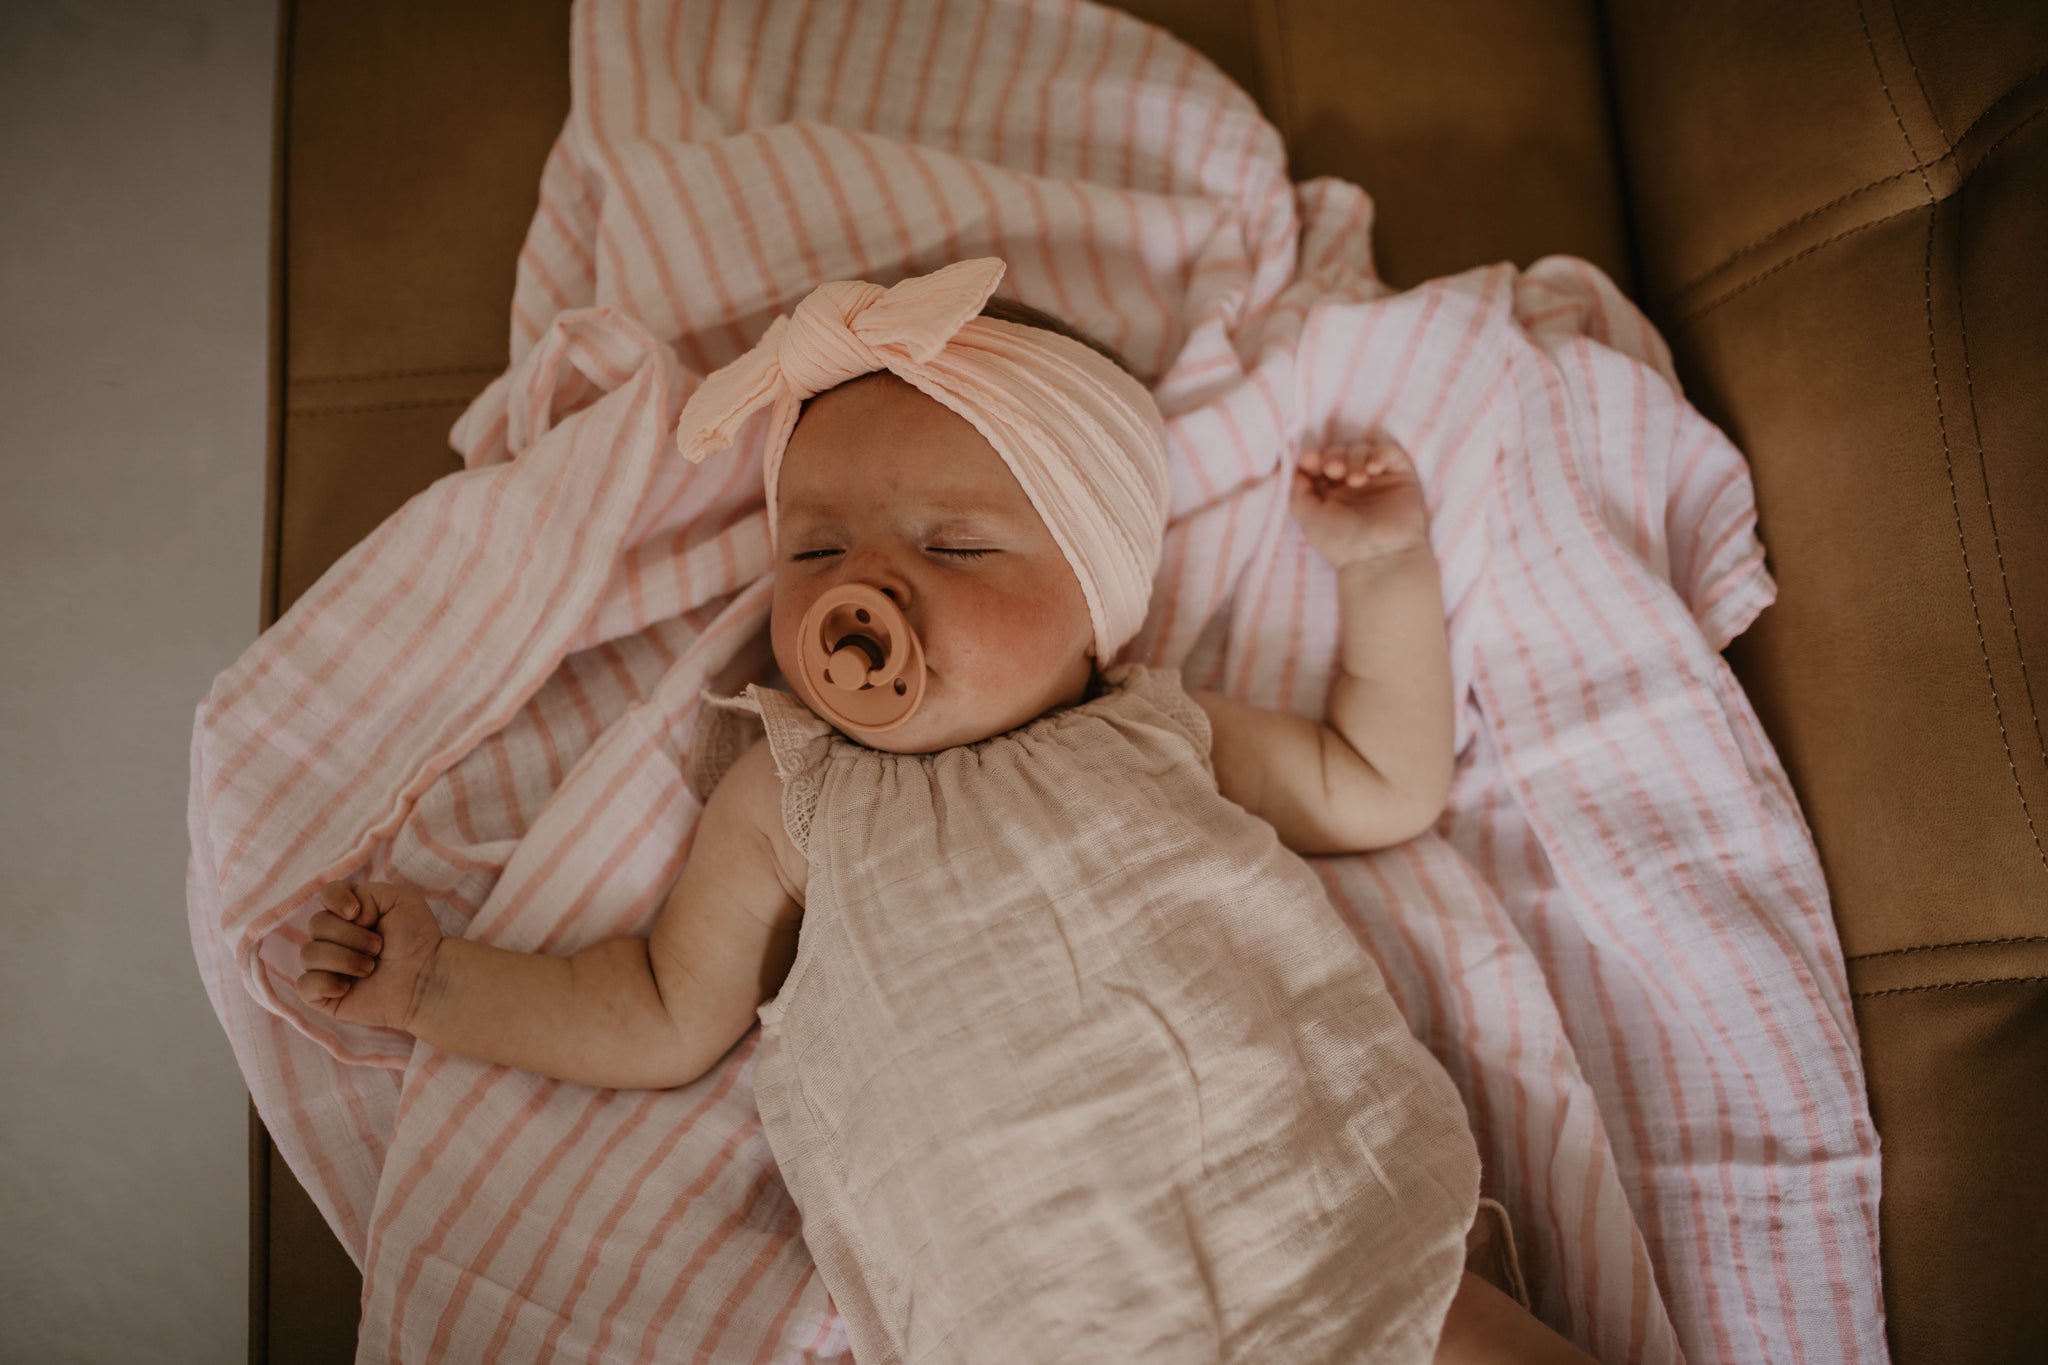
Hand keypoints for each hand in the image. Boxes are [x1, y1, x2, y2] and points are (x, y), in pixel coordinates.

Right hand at [295, 880, 443, 1030]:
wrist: (428, 979)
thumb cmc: (417, 939)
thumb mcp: (399, 899)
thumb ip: (366, 893)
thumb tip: (342, 916)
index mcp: (350, 913)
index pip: (326, 894)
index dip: (337, 900)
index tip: (359, 913)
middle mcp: (334, 937)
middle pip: (317, 924)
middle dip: (352, 936)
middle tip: (379, 948)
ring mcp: (326, 967)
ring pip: (309, 954)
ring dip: (345, 960)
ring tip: (371, 968)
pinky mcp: (323, 995)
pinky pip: (304, 985)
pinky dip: (326, 983)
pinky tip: (348, 987)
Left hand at [1289, 436, 1431, 568]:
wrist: (1378, 556)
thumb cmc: (1341, 542)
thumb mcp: (1308, 517)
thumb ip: (1298, 491)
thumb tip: (1298, 468)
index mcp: (1329, 493)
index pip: (1318, 464)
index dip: (1313, 458)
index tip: (1310, 461)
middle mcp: (1351, 484)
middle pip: (1338, 452)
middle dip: (1333, 456)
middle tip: (1334, 470)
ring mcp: (1376, 479)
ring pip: (1361, 450)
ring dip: (1354, 458)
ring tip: (1356, 480)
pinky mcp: (1399, 476)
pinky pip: (1388, 452)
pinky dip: (1378, 454)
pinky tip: (1373, 469)